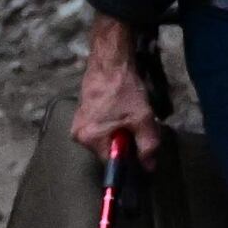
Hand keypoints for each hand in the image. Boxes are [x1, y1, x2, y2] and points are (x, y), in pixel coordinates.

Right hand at [70, 19, 160, 156]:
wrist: (111, 61)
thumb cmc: (124, 89)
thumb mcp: (142, 119)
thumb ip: (147, 146)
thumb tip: (149, 167)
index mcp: (89, 138)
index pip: (111, 163)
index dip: (128, 157)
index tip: (139, 146)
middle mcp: (78, 134)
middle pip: (107, 151)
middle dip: (124, 142)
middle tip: (136, 125)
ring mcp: (78, 123)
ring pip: (105, 139)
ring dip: (119, 132)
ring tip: (128, 115)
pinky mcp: (82, 114)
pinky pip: (101, 128)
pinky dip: (113, 123)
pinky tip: (121, 110)